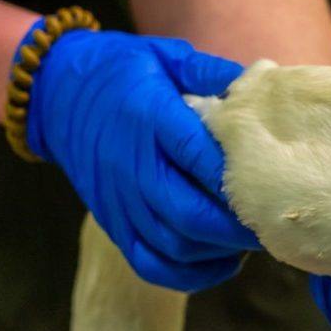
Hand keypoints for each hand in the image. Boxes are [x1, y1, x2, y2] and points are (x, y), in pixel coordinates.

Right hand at [21, 23, 259, 289]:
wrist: (56, 93)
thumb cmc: (124, 72)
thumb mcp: (167, 57)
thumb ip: (212, 73)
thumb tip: (264, 87)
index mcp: (149, 118)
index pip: (197, 155)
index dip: (237, 175)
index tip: (274, 180)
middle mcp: (131, 165)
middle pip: (188, 213)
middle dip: (237, 225)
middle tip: (273, 220)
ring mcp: (119, 201)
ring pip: (174, 244)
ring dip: (220, 249)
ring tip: (253, 237)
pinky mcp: (113, 223)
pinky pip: (151, 264)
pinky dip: (191, 273)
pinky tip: (223, 261)